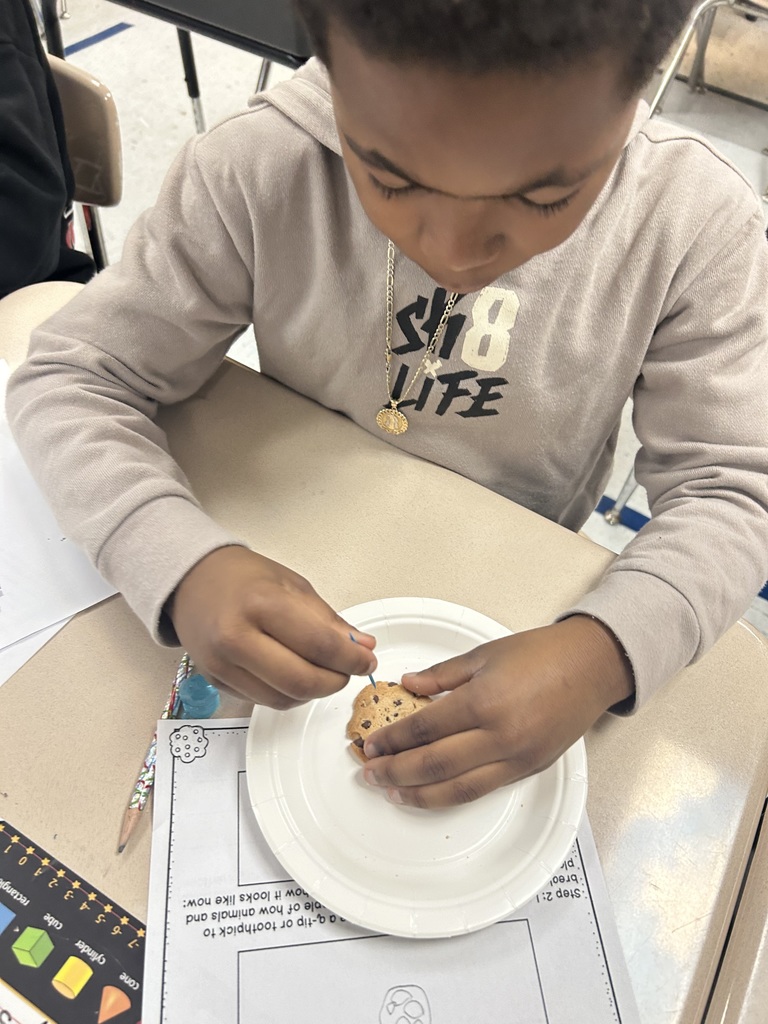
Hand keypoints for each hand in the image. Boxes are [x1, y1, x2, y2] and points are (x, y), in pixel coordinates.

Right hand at [168, 546, 376, 708]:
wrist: (191, 580)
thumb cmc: (243, 577)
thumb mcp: (292, 585)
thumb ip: (328, 620)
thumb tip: (362, 647)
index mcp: (261, 604)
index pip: (318, 645)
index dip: (350, 658)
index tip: (366, 659)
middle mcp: (236, 638)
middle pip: (301, 681)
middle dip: (335, 681)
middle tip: (348, 670)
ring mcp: (222, 664)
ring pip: (284, 699)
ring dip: (313, 692)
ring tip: (323, 671)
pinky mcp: (216, 681)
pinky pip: (264, 700)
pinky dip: (289, 694)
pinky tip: (295, 675)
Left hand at [361, 615, 632, 807]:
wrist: (591, 666)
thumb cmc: (540, 654)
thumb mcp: (484, 654)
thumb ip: (441, 675)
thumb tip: (407, 685)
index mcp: (482, 701)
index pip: (424, 728)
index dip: (393, 740)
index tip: (371, 744)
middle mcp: (498, 735)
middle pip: (434, 764)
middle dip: (395, 772)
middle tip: (369, 773)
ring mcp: (515, 757)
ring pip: (457, 789)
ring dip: (418, 795)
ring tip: (392, 794)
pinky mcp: (528, 769)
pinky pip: (482, 789)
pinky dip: (451, 795)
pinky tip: (431, 794)